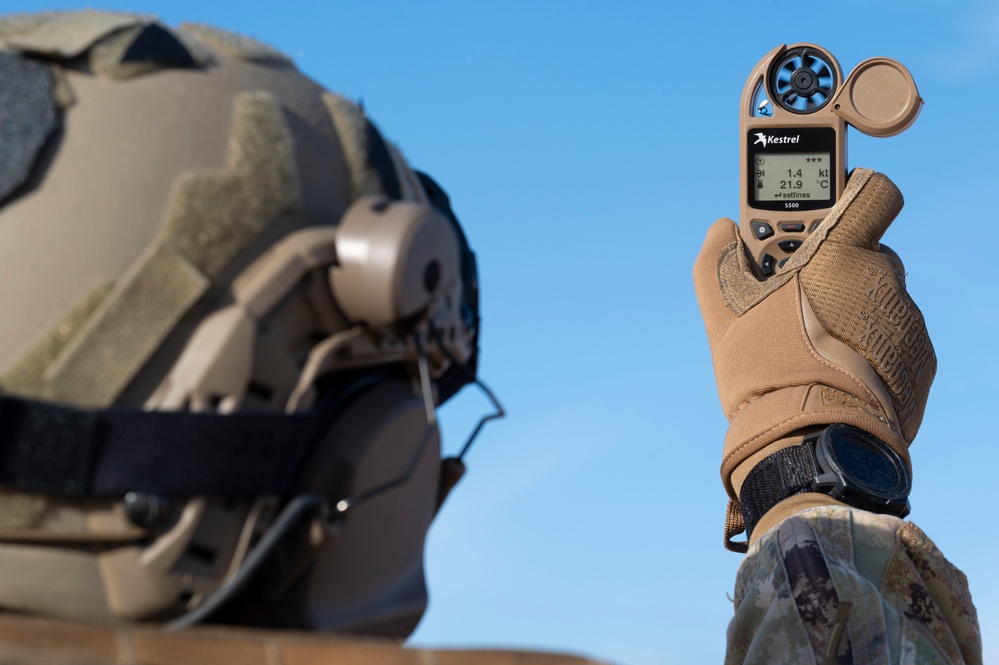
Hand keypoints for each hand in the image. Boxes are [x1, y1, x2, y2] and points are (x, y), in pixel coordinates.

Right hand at [693, 169, 934, 535]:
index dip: (855, 196)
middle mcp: (883, 278)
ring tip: (817, 349)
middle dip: (838, 271)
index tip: (830, 214)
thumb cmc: (765, 372)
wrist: (812, 442)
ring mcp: (907, 321)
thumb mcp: (722, 317)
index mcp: (840, 254)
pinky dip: (874, 348)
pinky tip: (841, 373)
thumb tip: (719, 228)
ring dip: (854, 313)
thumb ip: (715, 264)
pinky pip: (896, 339)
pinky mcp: (922, 360)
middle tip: (800, 300)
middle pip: (867, 255)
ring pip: (880, 300)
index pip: (873, 193)